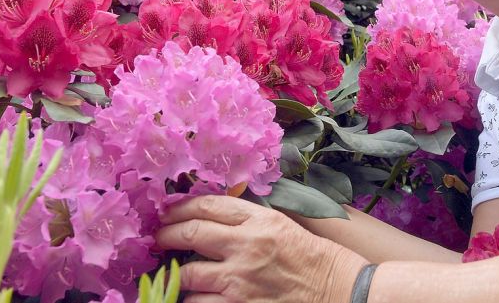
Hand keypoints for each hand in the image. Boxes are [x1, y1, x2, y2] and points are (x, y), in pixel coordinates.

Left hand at [157, 195, 368, 302]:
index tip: (167, 211)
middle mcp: (246, 246)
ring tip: (175, 272)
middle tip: (158, 237)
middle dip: (166, 234)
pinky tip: (194, 297)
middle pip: (190, 233)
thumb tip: (214, 215)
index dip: (180, 206)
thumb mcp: (284, 226)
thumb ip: (250, 220)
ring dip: (177, 273)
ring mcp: (239, 280)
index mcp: (260, 220)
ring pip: (187, 273)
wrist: (341, 292)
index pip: (208, 205)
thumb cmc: (316, 259)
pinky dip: (192, 300)